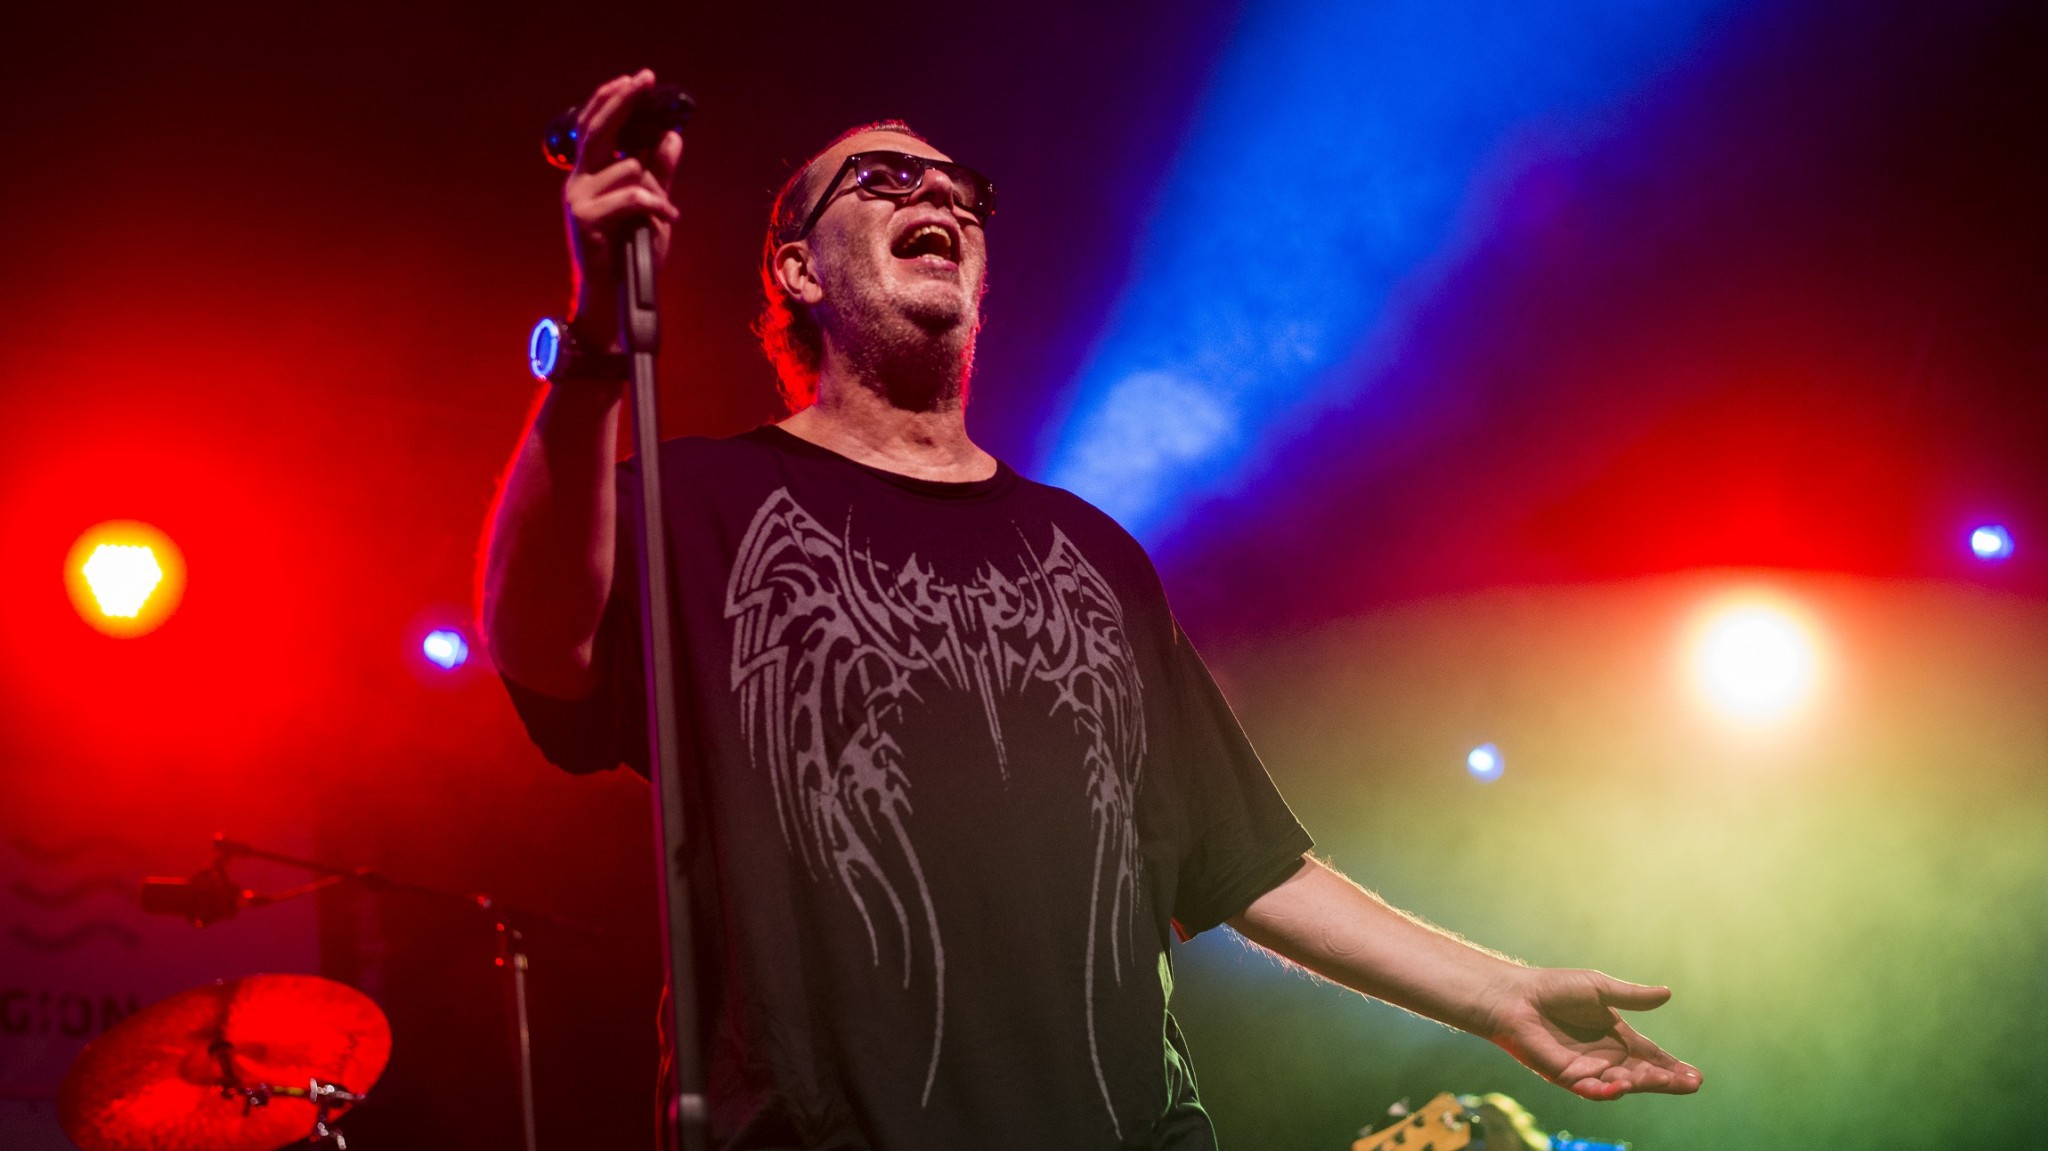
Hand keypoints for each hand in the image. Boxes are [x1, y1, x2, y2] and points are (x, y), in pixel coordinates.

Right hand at [563, 69, 684, 349]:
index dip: (613, 101)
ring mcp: (578, 201)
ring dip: (654, 188)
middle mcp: (578, 184)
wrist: (615, 303)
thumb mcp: (653, 210)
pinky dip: (656, 205)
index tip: (637, 79)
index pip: (595, 128)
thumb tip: (671, 136)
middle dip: (621, 102)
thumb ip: (660, 175)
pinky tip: (667, 218)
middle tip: (644, 79)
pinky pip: (631, 196)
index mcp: (589, 178)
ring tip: (662, 213)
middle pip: (596, 130)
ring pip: (625, 168)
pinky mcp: (586, 220)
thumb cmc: (632, 259)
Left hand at [1483, 967, 1702, 1099]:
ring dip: (1644, 1084)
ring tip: (1665, 1080)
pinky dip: (1609, 1091)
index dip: (1672, 1067)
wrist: (1516, 998)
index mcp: (1616, 1036)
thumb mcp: (1599, 989)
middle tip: (1691, 1083)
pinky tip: (1624, 1086)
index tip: (1696, 1077)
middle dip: (1666, 1081)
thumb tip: (1668, 993)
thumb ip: (1631, 997)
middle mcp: (1606, 1056)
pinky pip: (1593, 1090)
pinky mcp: (1567, 1077)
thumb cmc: (1554, 989)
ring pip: (1623, 1084)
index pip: (1651, 1056)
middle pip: (1642, 1074)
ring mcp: (1588, 1069)